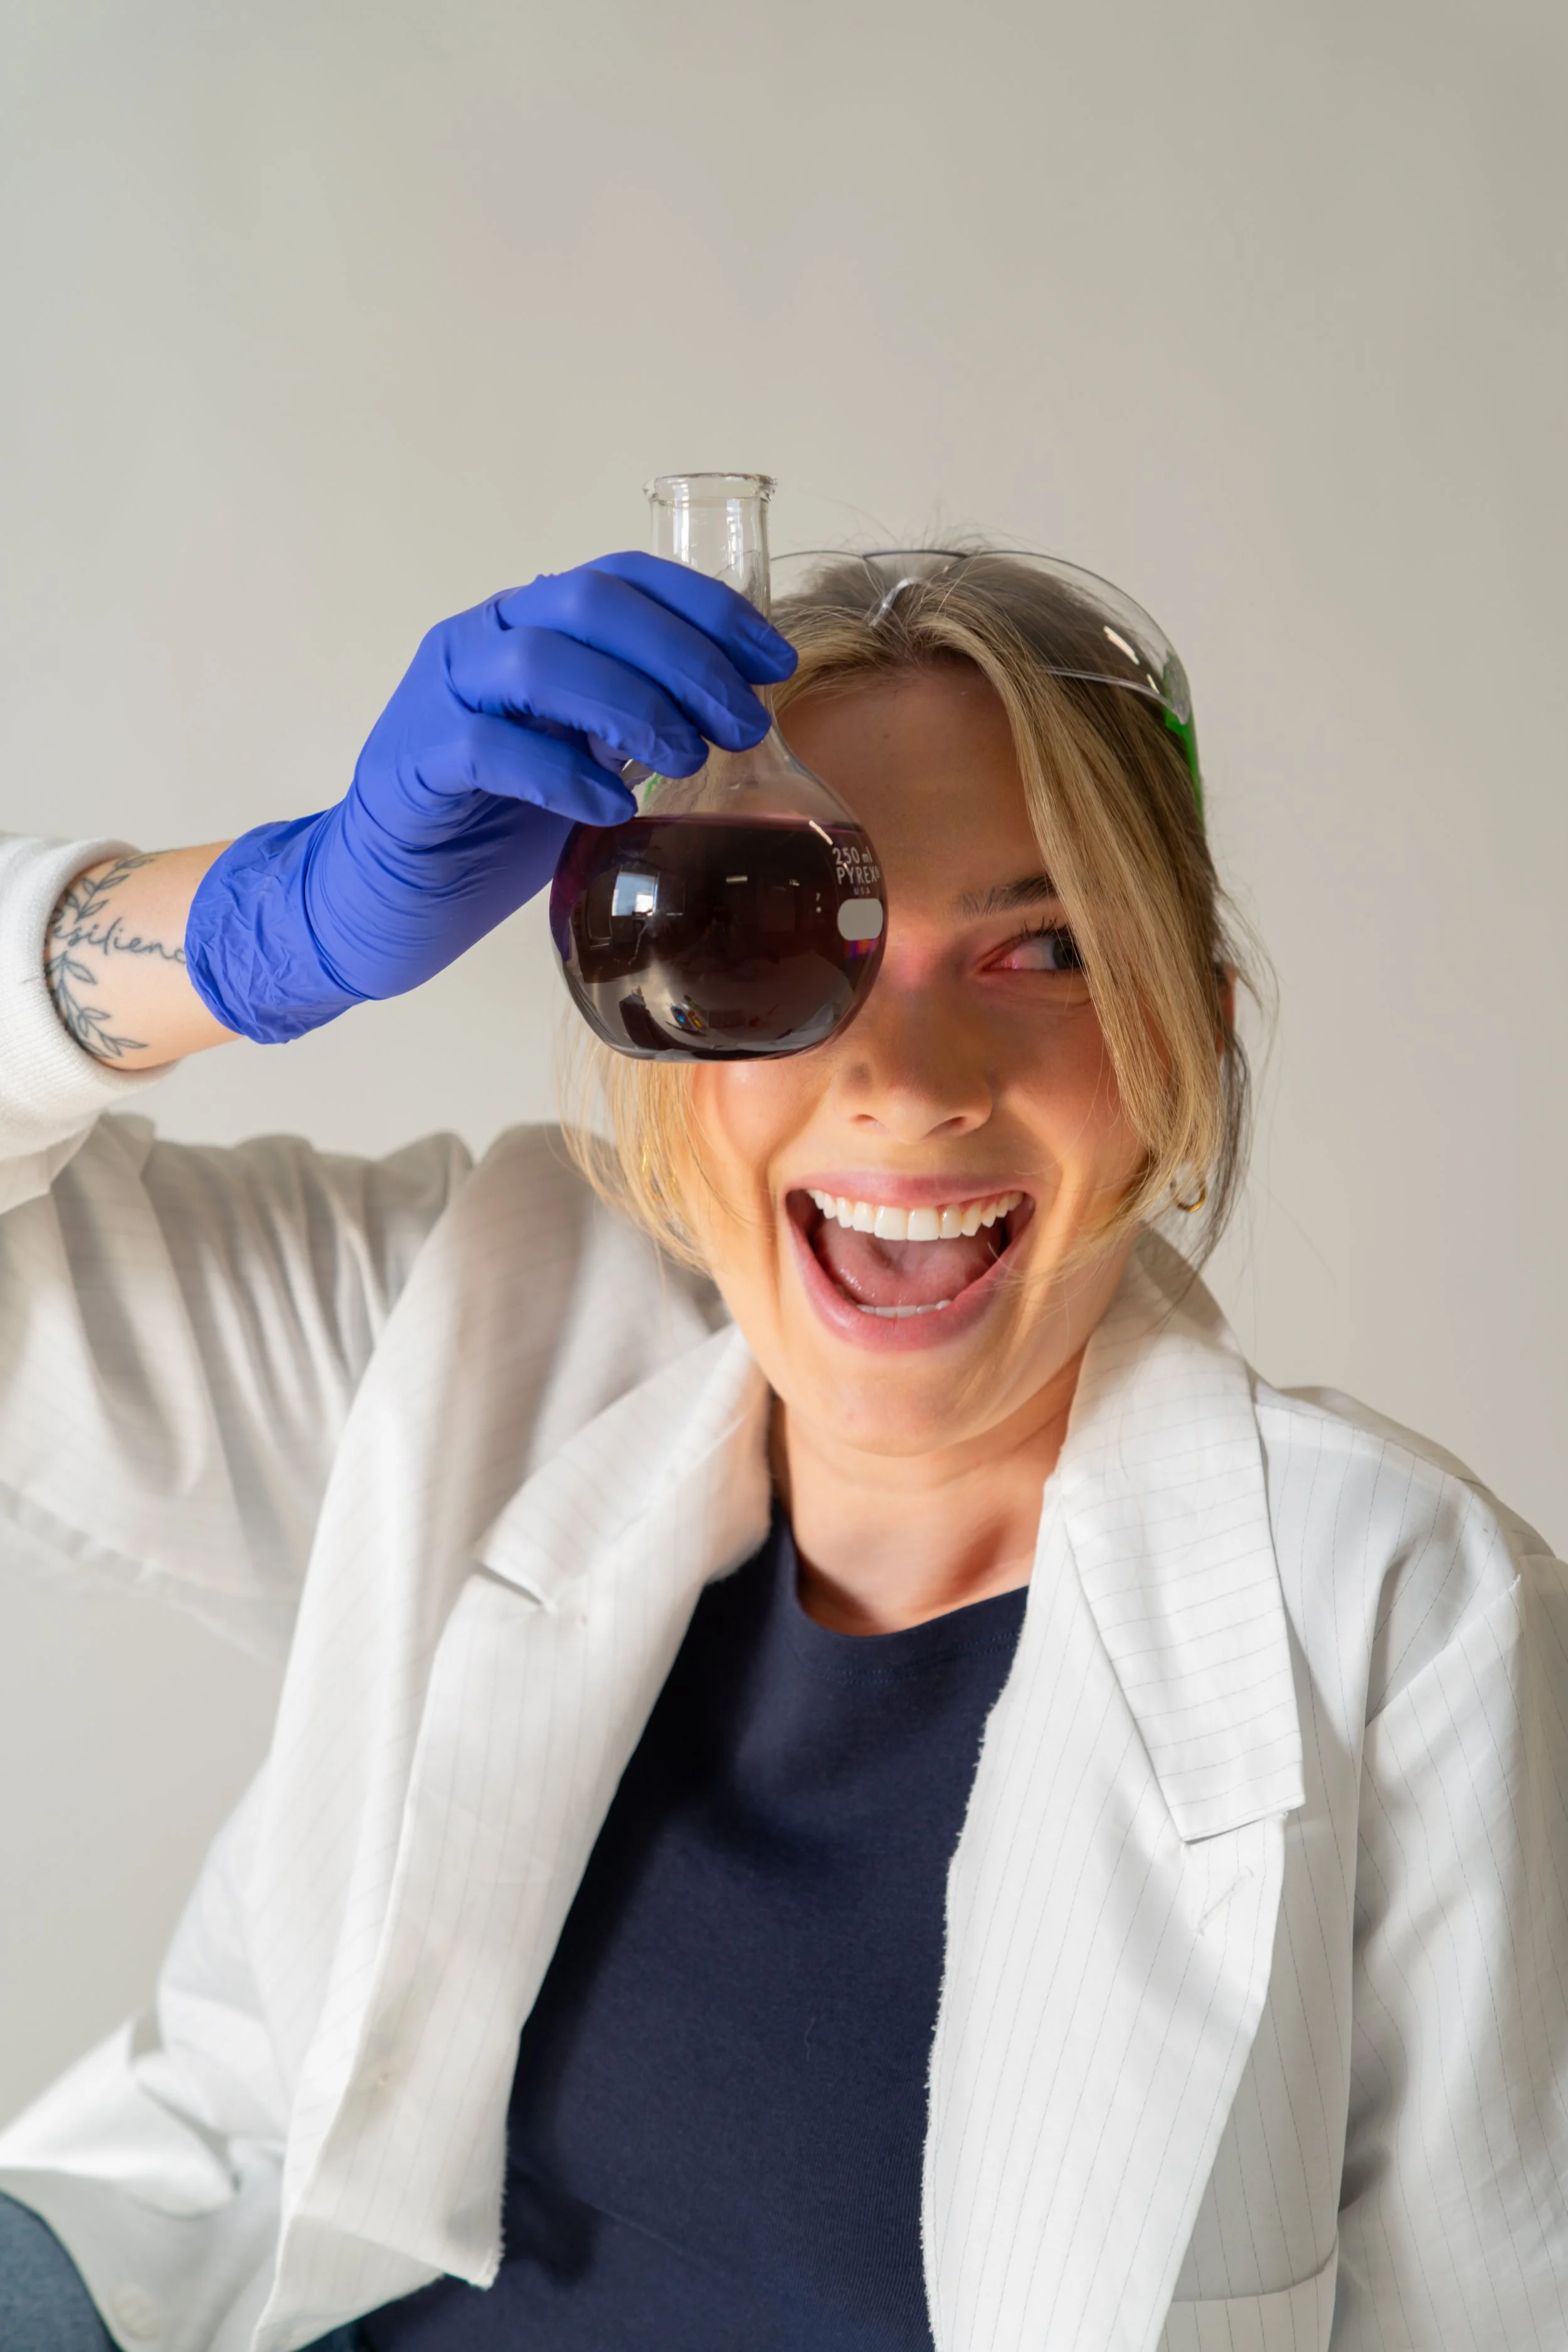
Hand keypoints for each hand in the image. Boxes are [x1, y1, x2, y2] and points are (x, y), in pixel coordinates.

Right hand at [185, 552, 795, 1042]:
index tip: (773, 664)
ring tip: (684, 761)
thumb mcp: (583, 756)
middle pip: (591, 604)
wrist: (384, 894)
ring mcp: (441, 696)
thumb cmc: (493, 822)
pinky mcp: (413, 763)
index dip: (707, 609)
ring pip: (541, 661)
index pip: (624, 578)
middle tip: (740, 726)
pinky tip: (613, 808)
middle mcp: (484, 641)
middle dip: (684, 658)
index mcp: (530, 625)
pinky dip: (562, 774)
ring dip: (631, 706)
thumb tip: (737, 714)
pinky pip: (489, 748)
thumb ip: (635, 723)